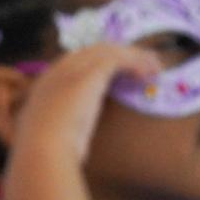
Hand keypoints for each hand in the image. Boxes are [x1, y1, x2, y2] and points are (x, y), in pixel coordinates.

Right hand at [15, 45, 163, 167]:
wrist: (44, 148)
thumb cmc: (47, 148)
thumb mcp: (53, 130)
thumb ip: (62, 123)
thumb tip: (71, 130)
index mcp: (46, 82)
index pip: (77, 61)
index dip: (102, 63)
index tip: (121, 72)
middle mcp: (58, 70)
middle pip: (95, 51)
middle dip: (121, 54)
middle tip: (145, 65)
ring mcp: (73, 69)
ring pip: (109, 51)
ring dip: (134, 57)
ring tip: (155, 68)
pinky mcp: (90, 74)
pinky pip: (118, 59)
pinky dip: (136, 62)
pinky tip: (149, 73)